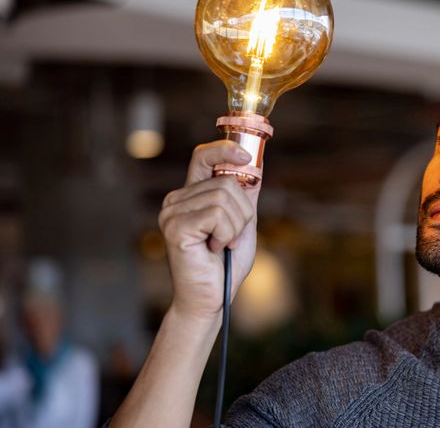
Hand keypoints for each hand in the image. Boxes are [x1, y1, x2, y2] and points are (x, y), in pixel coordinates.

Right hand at [158, 141, 259, 322]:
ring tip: (222, 245)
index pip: (203, 157)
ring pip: (225, 198)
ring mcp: (172, 213)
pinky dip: (227, 234)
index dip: (225, 149)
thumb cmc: (225, 264)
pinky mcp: (176, 227)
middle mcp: (176, 200)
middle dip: (242, 212)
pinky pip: (218, 215)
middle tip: (231, 238)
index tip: (246, 155)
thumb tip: (256, 164)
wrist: (212, 299)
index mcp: (191, 195)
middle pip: (226, 182)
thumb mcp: (242, 223)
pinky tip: (214, 249)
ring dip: (236, 226)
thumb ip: (246, 195)